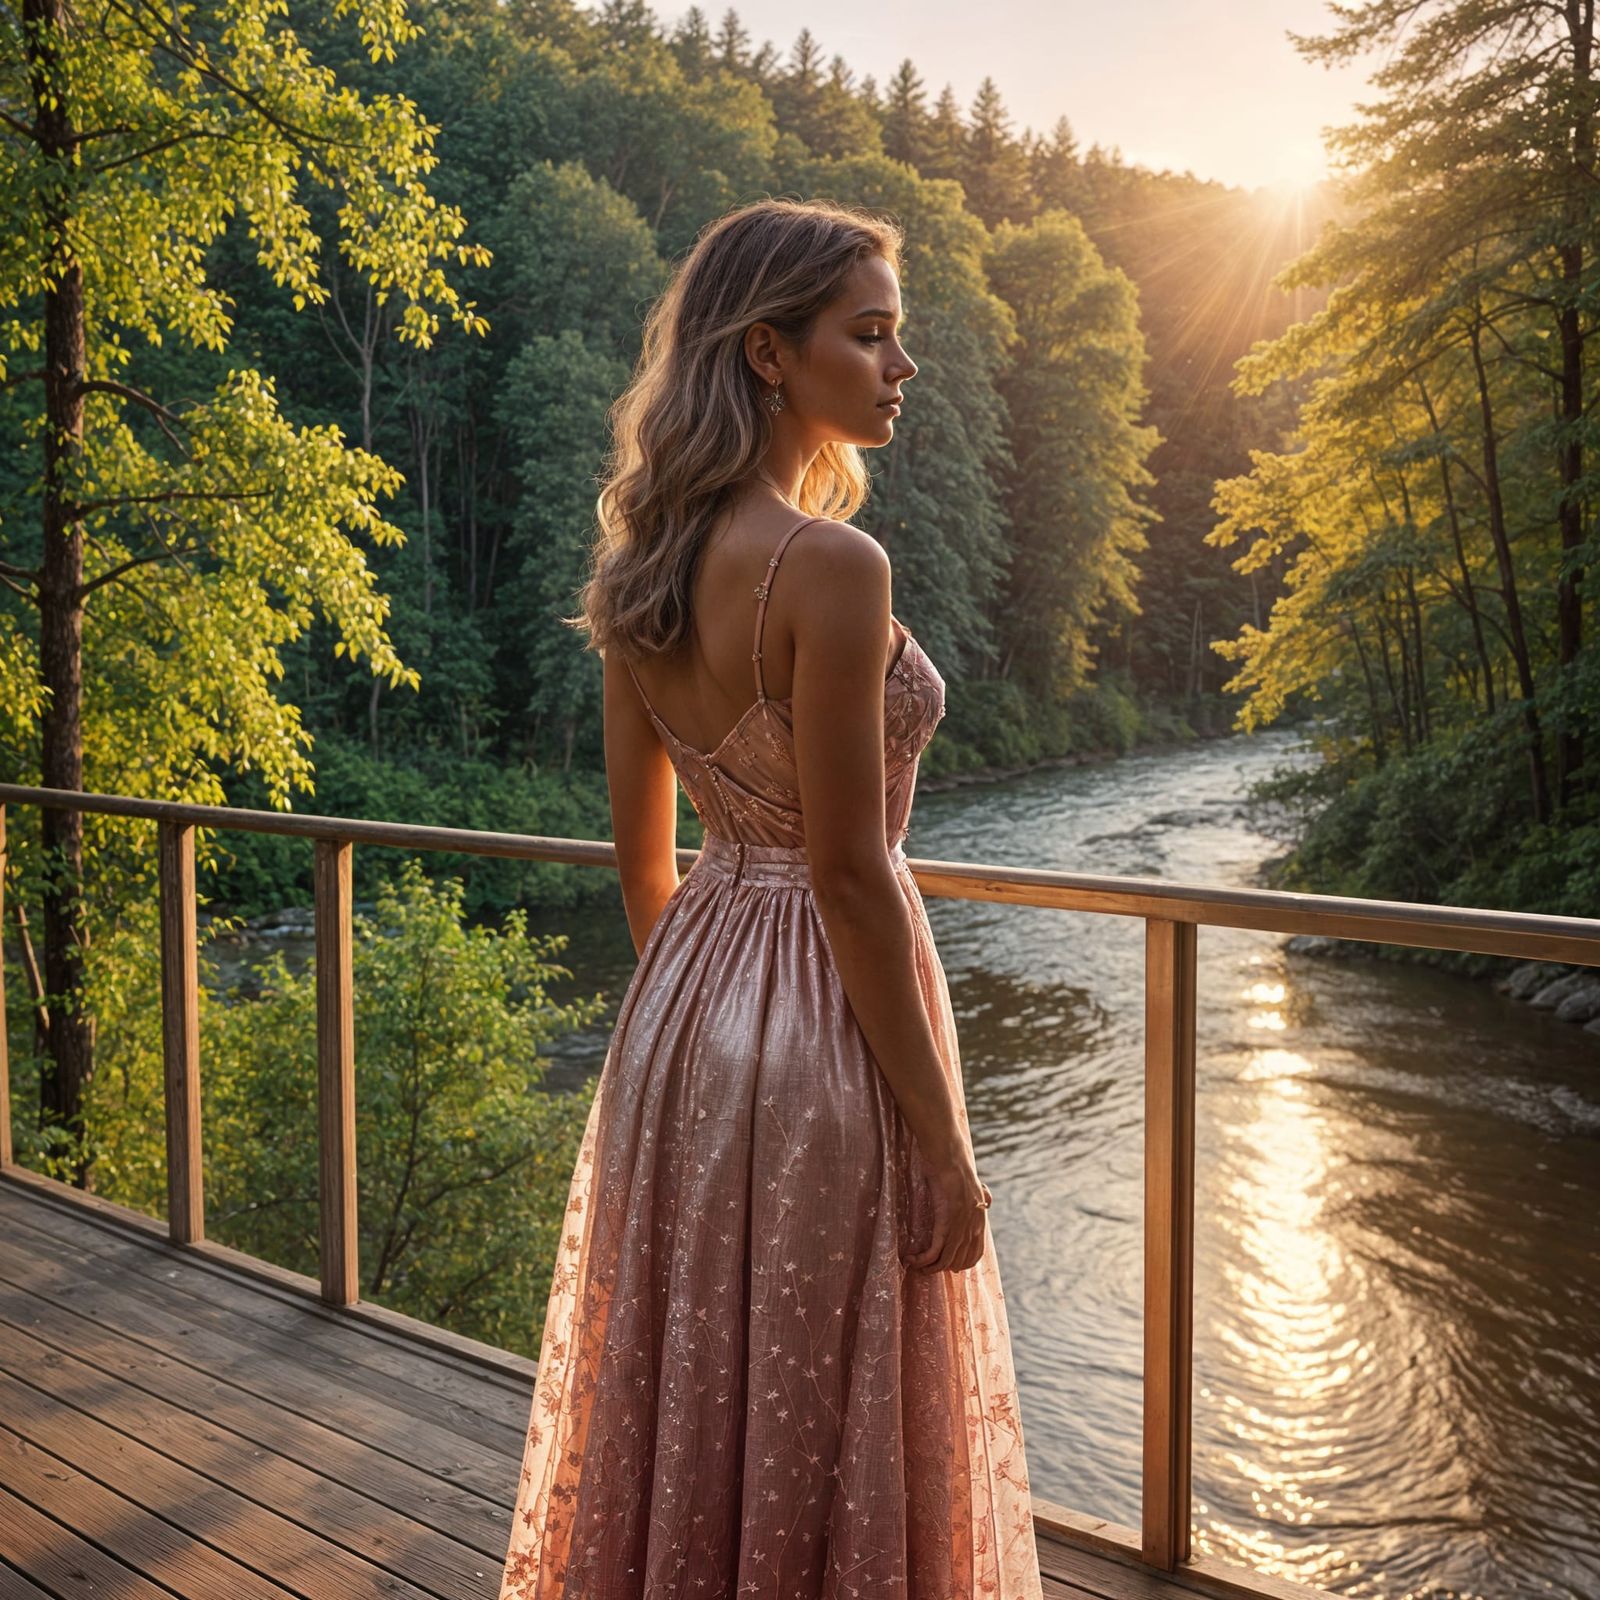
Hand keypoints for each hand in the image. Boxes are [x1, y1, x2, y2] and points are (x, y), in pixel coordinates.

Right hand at [904, 1158, 990, 1274]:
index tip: (945, 1263)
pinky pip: (934, 1253)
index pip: (974, 1255)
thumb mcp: (976, 1184)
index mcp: (979, 1220)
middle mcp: (973, 1228)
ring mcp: (960, 1227)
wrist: (949, 1157)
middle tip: (926, 1264)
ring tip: (915, 1264)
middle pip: (959, 1262)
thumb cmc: (957, 1167)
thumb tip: (988, 1202)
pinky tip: (911, 1258)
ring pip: (946, 1261)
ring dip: (929, 1267)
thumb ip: (983, 1196)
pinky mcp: (945, 1223)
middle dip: (941, 1267)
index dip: (959, 1263)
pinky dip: (922, 1260)